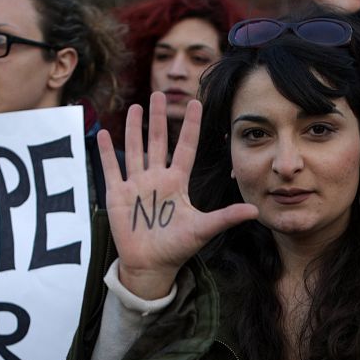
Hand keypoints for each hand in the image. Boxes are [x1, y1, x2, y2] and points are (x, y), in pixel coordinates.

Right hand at [97, 91, 257, 298]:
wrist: (152, 265)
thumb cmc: (178, 247)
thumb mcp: (204, 228)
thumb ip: (226, 217)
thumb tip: (255, 211)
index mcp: (178, 182)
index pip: (186, 147)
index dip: (190, 126)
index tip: (197, 103)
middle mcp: (157, 178)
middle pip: (157, 142)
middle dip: (158, 118)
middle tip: (160, 93)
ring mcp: (136, 185)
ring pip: (135, 149)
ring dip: (134, 128)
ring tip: (137, 106)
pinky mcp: (118, 195)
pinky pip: (111, 169)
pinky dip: (106, 152)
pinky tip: (104, 133)